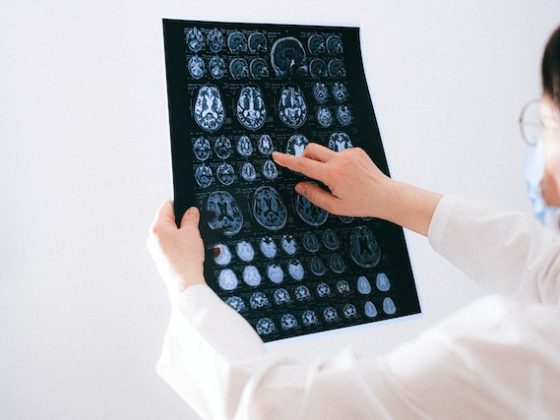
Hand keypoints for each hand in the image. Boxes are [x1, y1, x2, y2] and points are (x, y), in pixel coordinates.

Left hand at [147, 200, 205, 294]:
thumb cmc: (186, 261)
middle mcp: (153, 239)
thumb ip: (191, 218)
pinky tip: (191, 252)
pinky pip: (172, 247)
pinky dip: (182, 246)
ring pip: (171, 235)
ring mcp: (156, 251)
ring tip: (194, 242)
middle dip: (182, 222)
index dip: (180, 205)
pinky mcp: (162, 260)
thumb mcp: (192, 233)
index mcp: (157, 228)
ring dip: (183, 235)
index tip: (189, 206)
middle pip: (168, 222)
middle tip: (195, 226)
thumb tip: (191, 212)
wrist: (186, 284)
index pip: (166, 207)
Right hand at [272, 144, 394, 218]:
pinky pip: (338, 154)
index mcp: (333, 175)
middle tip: (309, 172)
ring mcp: (349, 153)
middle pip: (311, 149)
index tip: (276, 155)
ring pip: (325, 153)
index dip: (288, 160)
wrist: (386, 195)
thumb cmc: (361, 203)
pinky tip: (349, 176)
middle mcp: (341, 160)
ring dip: (324, 164)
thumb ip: (314, 195)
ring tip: (339, 181)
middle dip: (304, 157)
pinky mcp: (356, 151)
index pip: (304, 165)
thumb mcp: (335, 206)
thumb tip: (299, 185)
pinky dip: (337, 163)